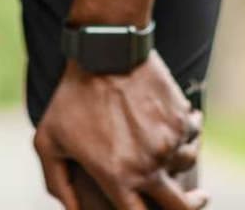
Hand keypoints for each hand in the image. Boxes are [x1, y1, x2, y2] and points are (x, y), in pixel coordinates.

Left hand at [34, 49, 207, 208]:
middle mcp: (149, 166)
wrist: (106, 51)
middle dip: (192, 207)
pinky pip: (194, 134)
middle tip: (196, 201)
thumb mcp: (48, 141)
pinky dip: (189, 133)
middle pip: (180, 207)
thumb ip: (57, 183)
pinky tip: (182, 125)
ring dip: (182, 162)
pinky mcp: (182, 118)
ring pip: (188, 165)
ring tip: (174, 151)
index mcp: (117, 177)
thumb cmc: (71, 97)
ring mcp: (169, 142)